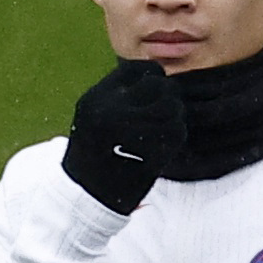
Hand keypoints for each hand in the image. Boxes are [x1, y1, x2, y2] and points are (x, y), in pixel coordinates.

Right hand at [61, 59, 186, 213]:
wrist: (85, 193)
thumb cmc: (94, 151)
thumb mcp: (94, 112)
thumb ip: (121, 93)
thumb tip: (158, 74)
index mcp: (98, 97)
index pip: (141, 69)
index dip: (153, 79)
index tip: (150, 95)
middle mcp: (112, 111)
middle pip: (161, 85)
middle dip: (167, 97)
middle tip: (162, 113)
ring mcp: (132, 132)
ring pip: (173, 107)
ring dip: (174, 117)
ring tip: (164, 128)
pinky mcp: (150, 153)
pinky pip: (178, 132)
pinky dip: (176, 137)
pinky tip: (165, 145)